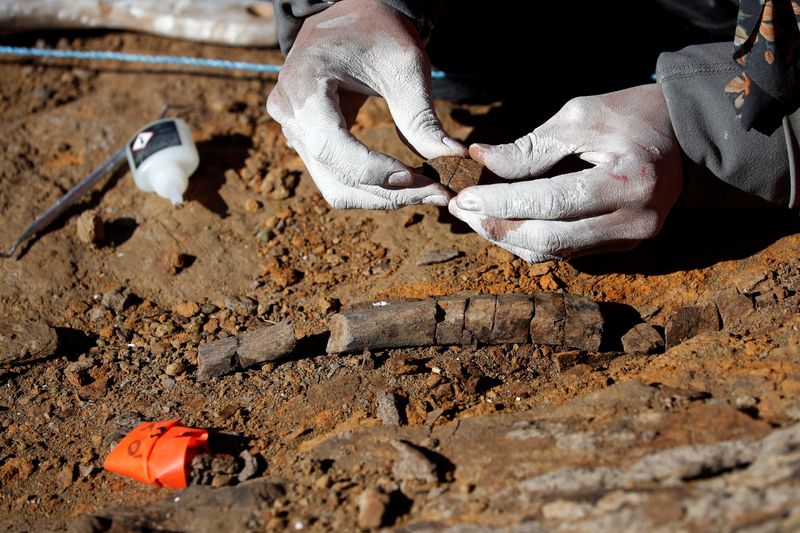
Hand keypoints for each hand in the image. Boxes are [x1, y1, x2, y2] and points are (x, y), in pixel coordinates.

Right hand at [266, 0, 465, 209]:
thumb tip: (452, 159)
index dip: (376, 172)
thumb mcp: (405, 67)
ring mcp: (293, 131)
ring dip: (383, 197)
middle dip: (389, 193)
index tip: (421, 179)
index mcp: (303, 85)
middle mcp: (289, 113)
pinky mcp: (308, 142)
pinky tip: (408, 181)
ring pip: (337, 188)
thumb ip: (421, 117)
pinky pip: (338, 179)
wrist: (355, 14)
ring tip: (427, 190)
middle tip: (437, 193)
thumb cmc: (378, 31)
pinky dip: (374, 187)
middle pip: (335, 179)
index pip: (332, 147)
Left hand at [448, 84, 682, 261]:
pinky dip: (531, 238)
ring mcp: (632, 239)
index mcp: (629, 181)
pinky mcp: (623, 245)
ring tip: (475, 216)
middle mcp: (635, 220)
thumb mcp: (580, 118)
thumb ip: (531, 147)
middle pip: (549, 238)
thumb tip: (481, 161)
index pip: (552, 203)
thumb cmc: (632, 115)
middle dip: (498, 226)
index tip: (464, 197)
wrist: (685, 134)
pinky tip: (504, 221)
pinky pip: (567, 251)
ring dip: (509, 237)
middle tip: (461, 210)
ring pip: (554, 252)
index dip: (502, 202)